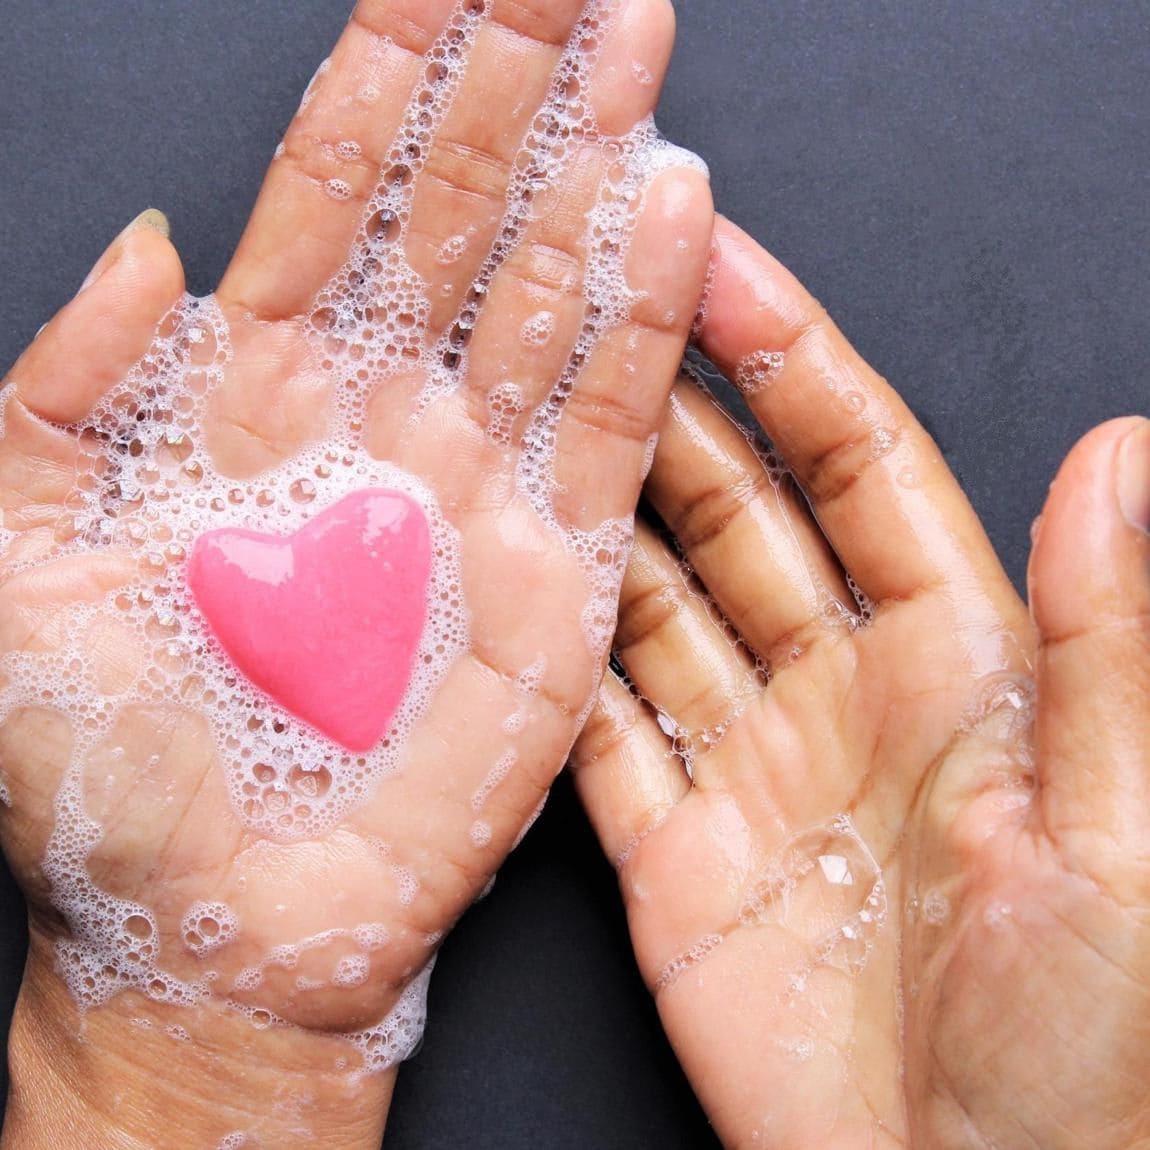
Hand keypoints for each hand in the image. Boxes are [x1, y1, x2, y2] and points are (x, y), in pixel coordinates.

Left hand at [0, 2, 711, 1146]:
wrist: (219, 920)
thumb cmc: (108, 773)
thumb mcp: (6, 571)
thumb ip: (55, 396)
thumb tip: (150, 248)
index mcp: (250, 404)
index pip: (326, 202)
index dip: (374, 79)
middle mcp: (381, 422)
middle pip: (456, 216)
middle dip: (509, 81)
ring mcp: (478, 491)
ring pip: (546, 291)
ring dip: (594, 164)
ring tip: (637, 40)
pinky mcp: (555, 573)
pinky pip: (607, 422)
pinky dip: (645, 316)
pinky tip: (674, 207)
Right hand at [574, 218, 1149, 1148]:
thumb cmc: (1099, 1051)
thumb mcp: (1127, 833)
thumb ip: (1110, 643)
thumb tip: (1116, 449)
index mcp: (962, 665)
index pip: (859, 469)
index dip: (792, 362)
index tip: (720, 267)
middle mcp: (844, 694)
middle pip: (736, 518)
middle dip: (668, 417)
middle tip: (585, 326)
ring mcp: (750, 771)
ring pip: (655, 609)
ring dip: (598, 524)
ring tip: (521, 435)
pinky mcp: (676, 859)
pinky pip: (599, 737)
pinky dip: (553, 670)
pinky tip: (502, 601)